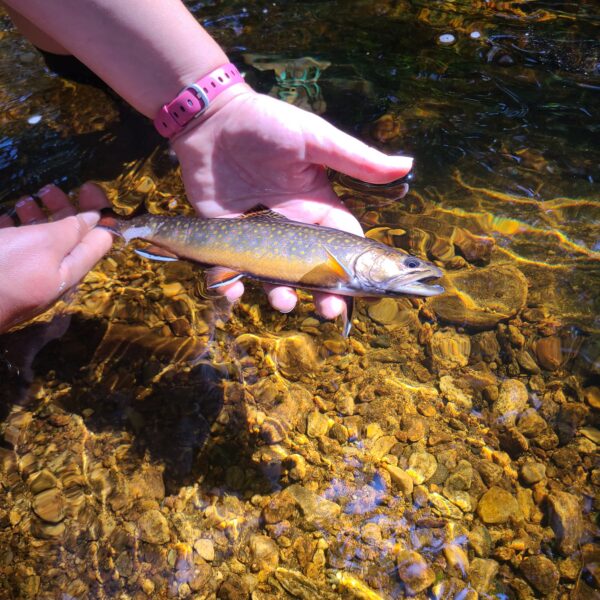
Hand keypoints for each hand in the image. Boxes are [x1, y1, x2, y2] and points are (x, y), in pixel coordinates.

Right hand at [0, 183, 112, 331]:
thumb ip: (72, 231)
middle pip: (68, 238)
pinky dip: (13, 230)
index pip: (99, 240)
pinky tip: (4, 217)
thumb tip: (95, 219)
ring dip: (36, 217)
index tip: (87, 186)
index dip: (99, 211)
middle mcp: (51, 275)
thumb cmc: (3, 269)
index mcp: (69, 270)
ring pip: (38, 242)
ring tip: (24, 201)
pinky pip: (13, 248)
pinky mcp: (2, 274)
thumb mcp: (43, 244)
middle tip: (48, 189)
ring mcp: (25, 276)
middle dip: (63, 210)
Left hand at [173, 89, 412, 318]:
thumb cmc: (267, 124)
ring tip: (284, 302)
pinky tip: (231, 288)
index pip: (343, 245)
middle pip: (313, 271)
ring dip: (282, 295)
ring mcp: (258, 237)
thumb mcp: (315, 139)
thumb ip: (356, 159)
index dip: (355, 268)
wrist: (213, 119)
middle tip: (329, 311)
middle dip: (324, 294)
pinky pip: (229, 269)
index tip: (366, 291)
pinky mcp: (225, 238)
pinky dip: (229, 283)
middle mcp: (291, 228)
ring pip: (274, 277)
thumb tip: (406, 165)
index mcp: (317, 208)